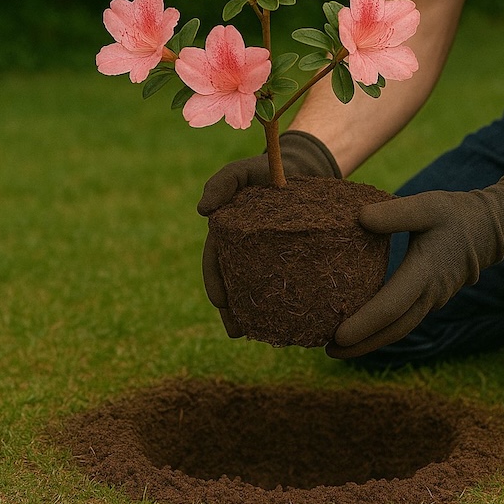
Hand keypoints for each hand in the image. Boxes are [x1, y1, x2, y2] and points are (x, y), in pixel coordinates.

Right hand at [197, 130, 340, 336]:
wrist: (301, 167)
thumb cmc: (266, 168)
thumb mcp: (241, 171)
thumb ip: (221, 183)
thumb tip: (202, 210)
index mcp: (228, 234)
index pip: (216, 263)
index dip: (216, 284)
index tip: (221, 303)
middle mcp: (245, 249)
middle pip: (235, 283)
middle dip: (232, 310)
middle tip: (237, 332)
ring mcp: (268, 255)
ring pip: (258, 288)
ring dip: (255, 313)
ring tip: (258, 335)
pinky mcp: (292, 258)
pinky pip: (285, 283)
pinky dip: (282, 302)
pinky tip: (288, 318)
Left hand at [326, 174, 503, 357]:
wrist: (491, 229)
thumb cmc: (455, 214)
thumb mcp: (426, 205)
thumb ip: (394, 212)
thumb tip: (360, 218)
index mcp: (425, 273)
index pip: (390, 307)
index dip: (363, 324)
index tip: (337, 336)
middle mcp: (430, 294)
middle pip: (393, 330)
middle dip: (361, 344)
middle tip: (328, 351)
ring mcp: (433, 300)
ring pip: (399, 329)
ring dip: (370, 341)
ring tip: (338, 348)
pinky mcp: (431, 299)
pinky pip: (404, 321)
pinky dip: (382, 329)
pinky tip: (363, 328)